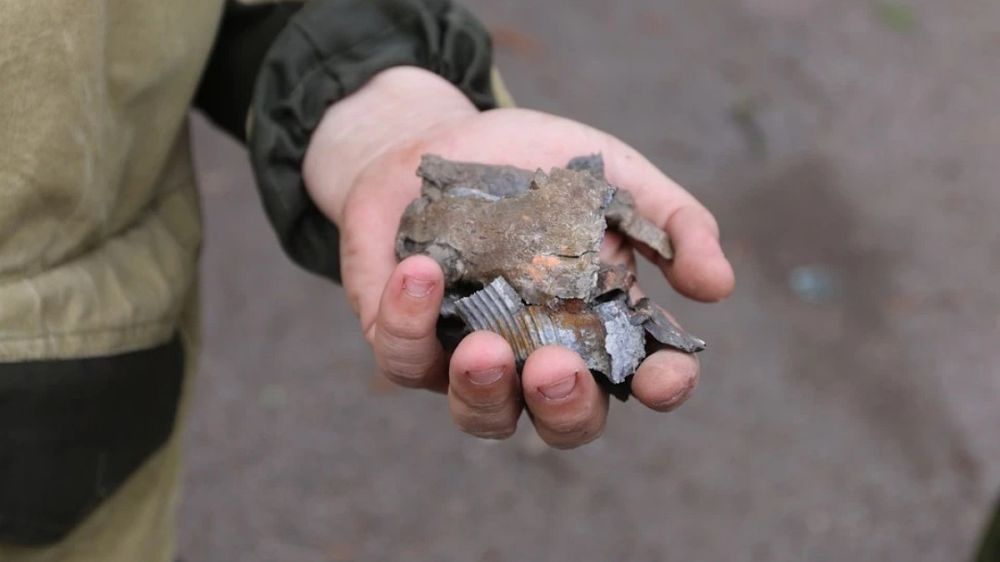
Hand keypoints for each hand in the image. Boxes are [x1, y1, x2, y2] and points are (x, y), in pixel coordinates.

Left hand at [303, 67, 733, 447]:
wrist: (438, 139)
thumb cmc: (535, 165)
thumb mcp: (614, 176)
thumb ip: (673, 224)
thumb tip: (719, 286)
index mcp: (599, 326)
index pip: (643, 378)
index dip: (661, 386)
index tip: (665, 375)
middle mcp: (539, 356)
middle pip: (563, 421)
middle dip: (564, 407)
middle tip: (555, 366)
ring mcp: (472, 356)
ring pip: (480, 415)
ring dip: (482, 392)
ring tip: (483, 347)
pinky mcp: (408, 341)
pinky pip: (405, 358)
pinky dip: (410, 322)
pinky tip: (420, 272)